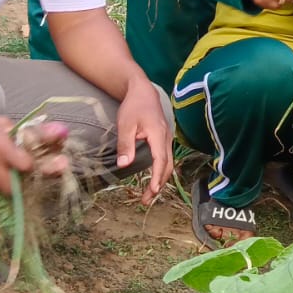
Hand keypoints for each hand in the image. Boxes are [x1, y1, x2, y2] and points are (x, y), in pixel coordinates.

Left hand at [114, 77, 170, 203]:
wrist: (143, 92)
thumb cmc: (134, 107)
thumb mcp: (126, 124)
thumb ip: (125, 144)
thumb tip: (123, 165)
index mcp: (158, 135)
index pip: (160, 160)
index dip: (156, 177)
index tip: (152, 191)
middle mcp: (166, 139)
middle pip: (167, 166)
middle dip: (159, 184)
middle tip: (147, 200)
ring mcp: (167, 139)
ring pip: (168, 164)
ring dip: (161, 180)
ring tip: (149, 194)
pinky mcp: (164, 140)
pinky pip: (166, 159)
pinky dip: (161, 172)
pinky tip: (154, 179)